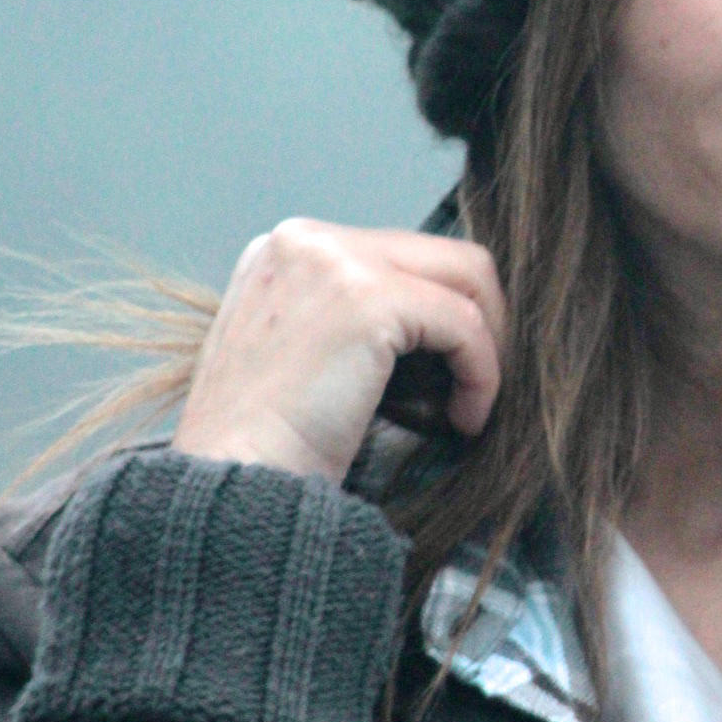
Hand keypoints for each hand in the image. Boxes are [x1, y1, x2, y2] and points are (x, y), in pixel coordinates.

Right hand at [173, 219, 507, 484]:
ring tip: (471, 404)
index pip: (399, 255)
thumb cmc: (264, 444)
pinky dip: (482, 373)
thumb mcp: (297, 353)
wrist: (233, 482)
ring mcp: (335, 262)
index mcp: (285, 250)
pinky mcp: (368, 300)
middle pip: (441, 254)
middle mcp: (305, 240)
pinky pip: (465, 325)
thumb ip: (347, 317)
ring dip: (488, 346)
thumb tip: (437, 318)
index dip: (440, 311)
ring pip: (465, 278)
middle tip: (479, 382)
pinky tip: (465, 419)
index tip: (450, 370)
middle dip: (481, 317)